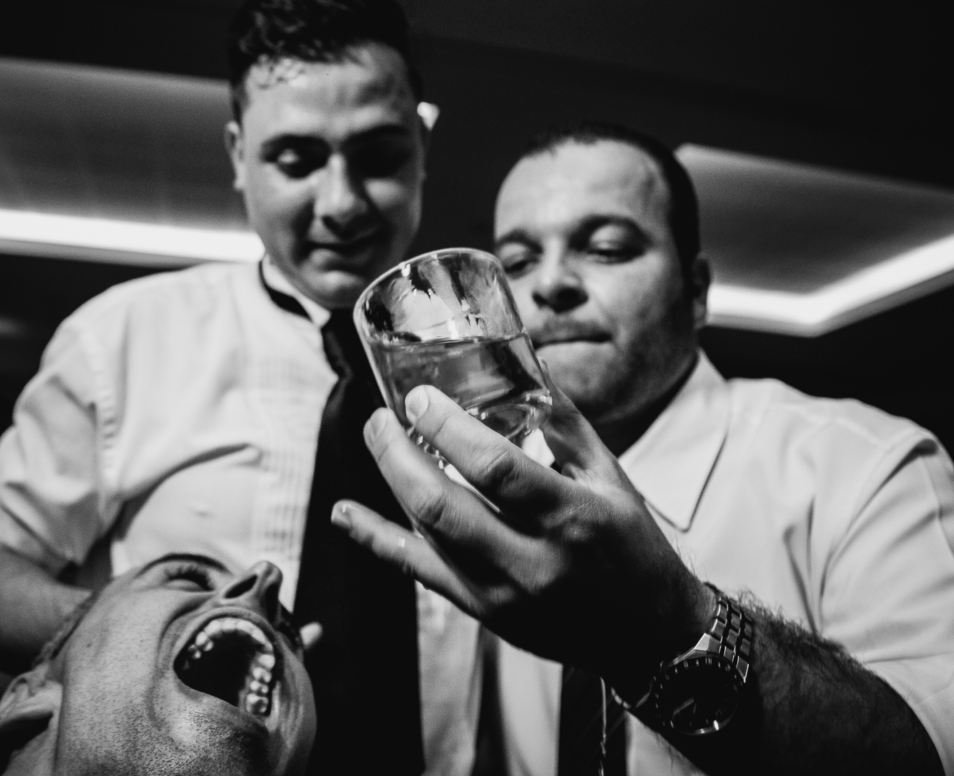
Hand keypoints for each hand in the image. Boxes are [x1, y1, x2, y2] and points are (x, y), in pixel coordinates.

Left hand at [331, 384, 712, 689]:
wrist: (648, 632)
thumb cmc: (632, 545)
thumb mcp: (611, 478)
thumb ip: (564, 423)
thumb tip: (520, 363)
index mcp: (571, 516)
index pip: (495, 468)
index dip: (447, 428)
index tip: (421, 398)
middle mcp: (533, 560)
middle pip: (442, 506)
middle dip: (398, 455)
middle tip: (382, 419)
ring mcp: (504, 594)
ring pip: (425, 537)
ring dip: (388, 484)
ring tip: (376, 441)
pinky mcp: (486, 613)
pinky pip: (419, 573)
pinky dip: (377, 539)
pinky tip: (346, 513)